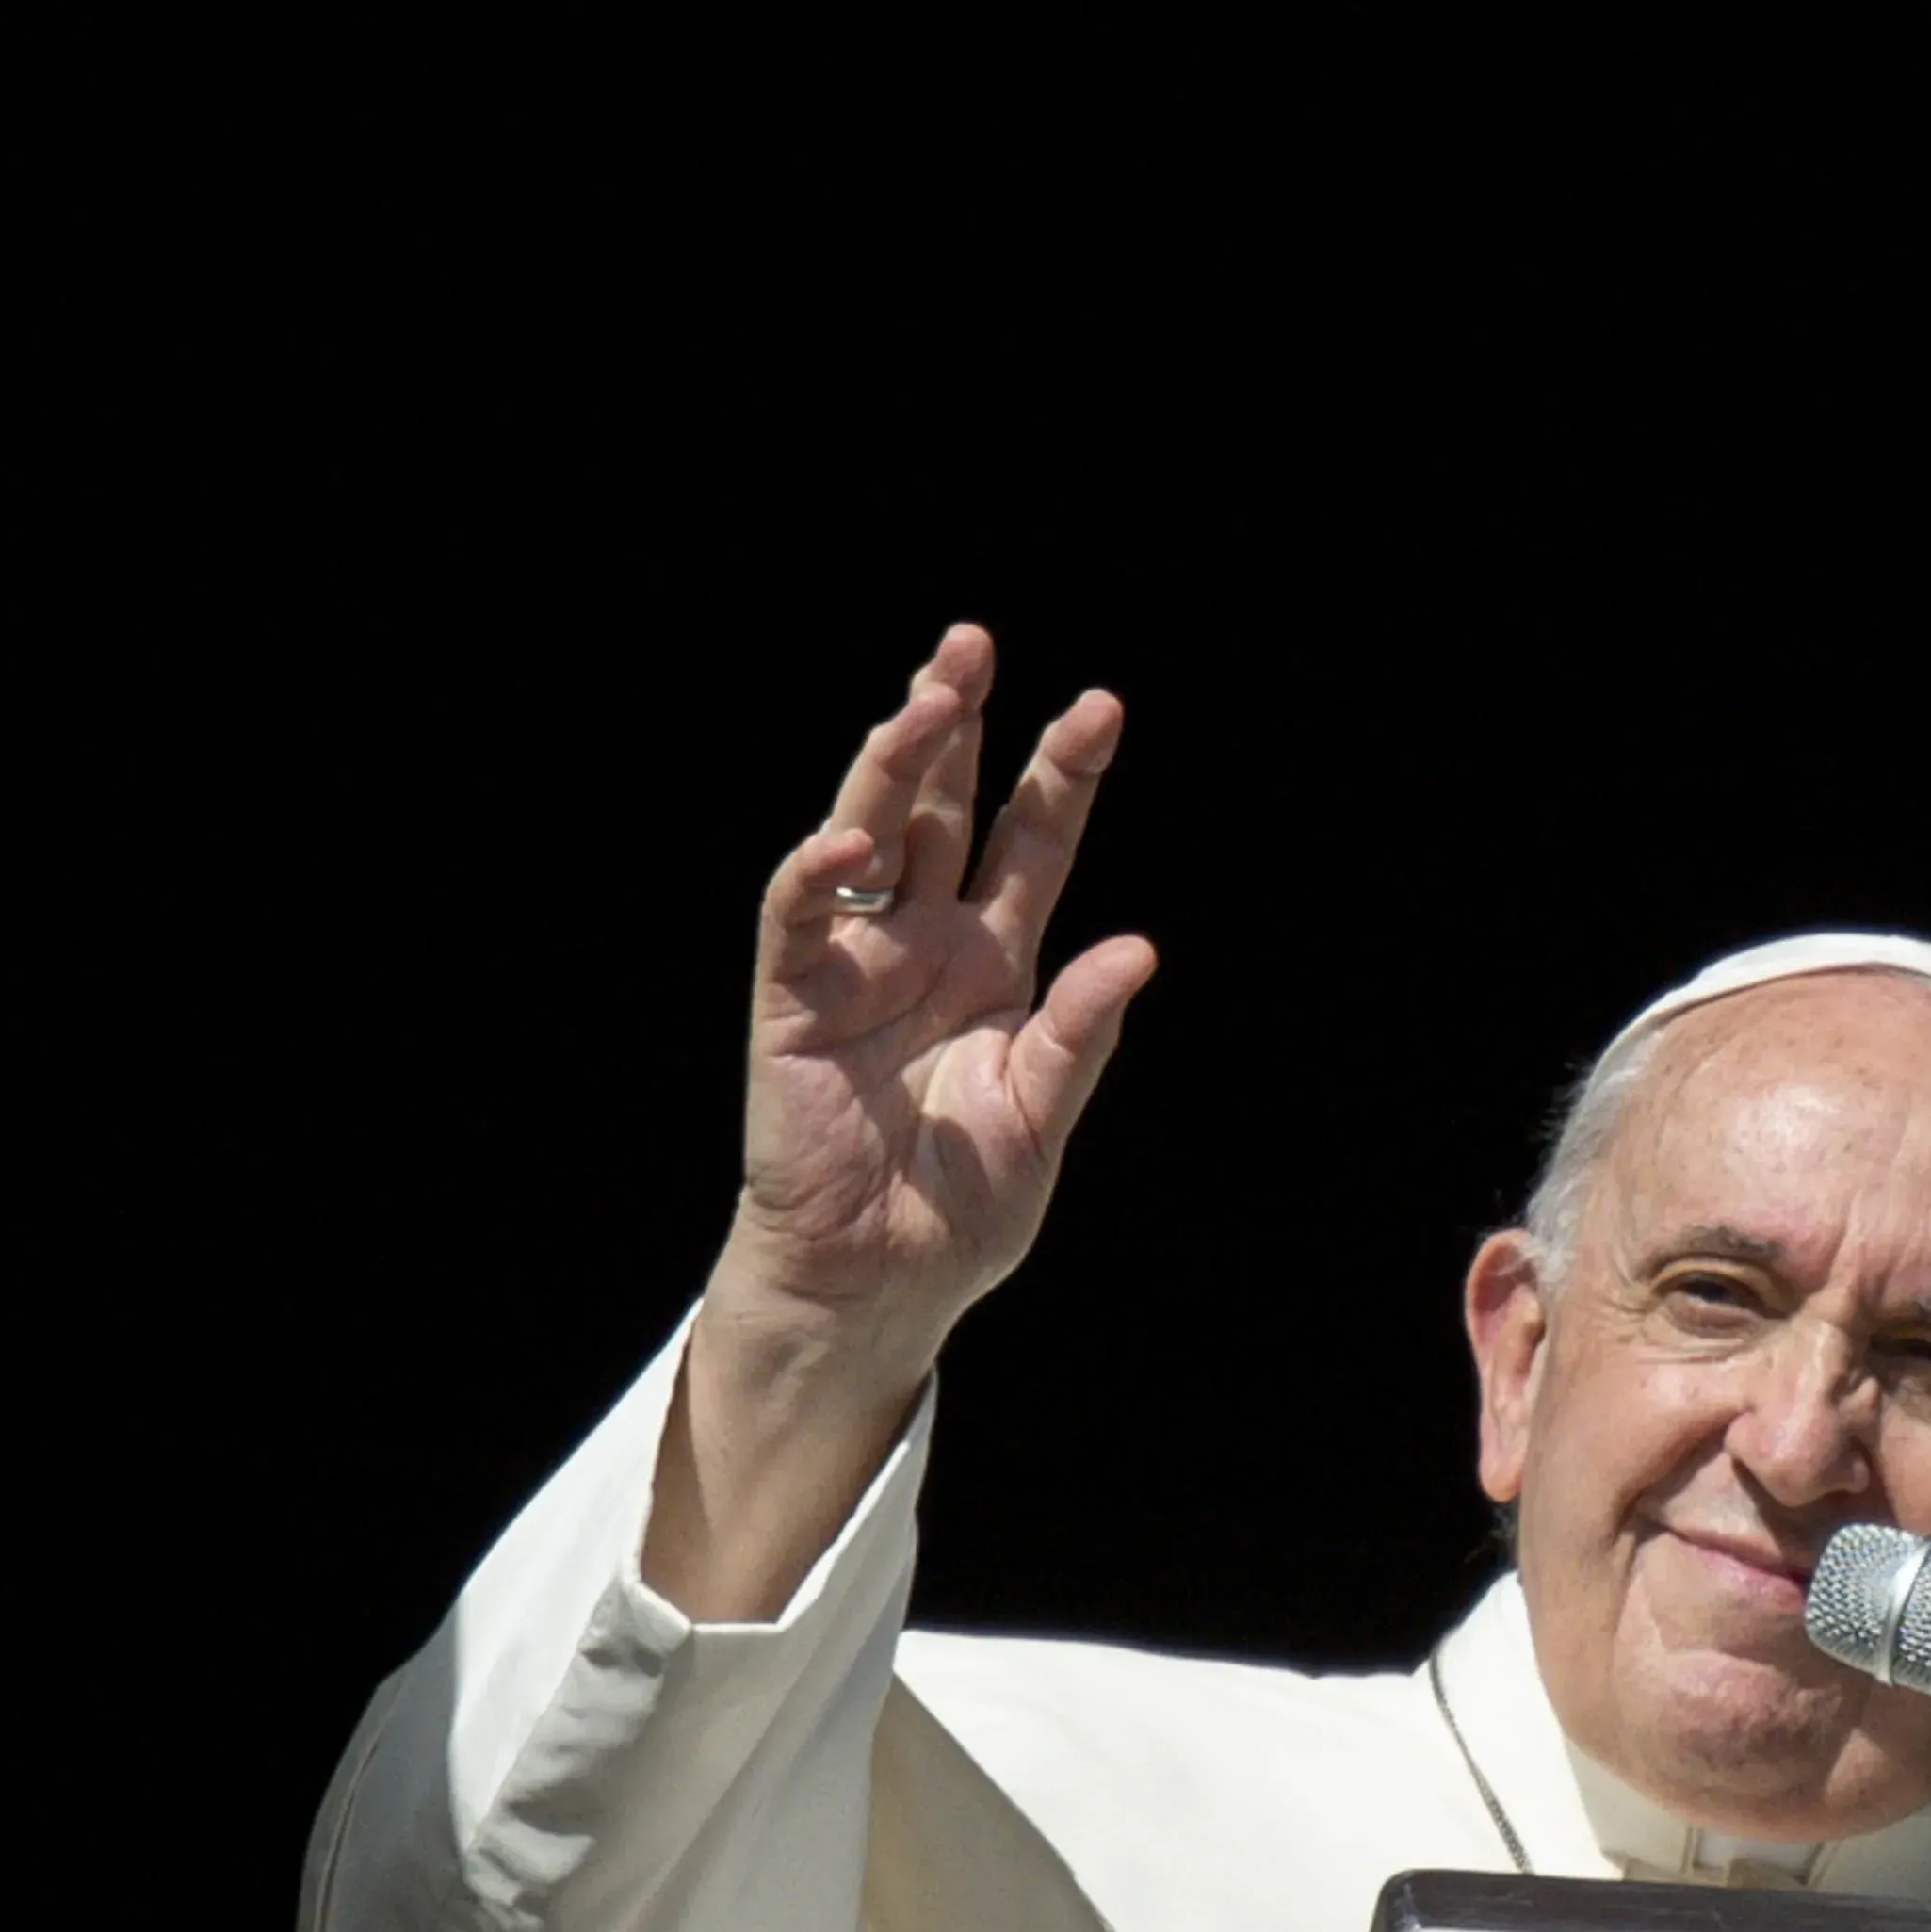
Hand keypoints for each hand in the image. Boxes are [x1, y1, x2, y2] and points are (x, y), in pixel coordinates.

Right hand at [647, 627, 1153, 1614]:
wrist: (876, 1288)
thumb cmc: (958, 1212)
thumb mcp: (1041, 1121)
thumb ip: (1081, 1038)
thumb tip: (1138, 950)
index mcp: (995, 965)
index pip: (1028, 843)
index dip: (1059, 776)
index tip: (1099, 708)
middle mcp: (923, 945)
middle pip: (940, 809)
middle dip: (958, 727)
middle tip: (973, 643)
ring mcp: (856, 966)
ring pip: (868, 836)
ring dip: (889, 764)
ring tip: (925, 696)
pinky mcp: (793, 1004)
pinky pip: (796, 919)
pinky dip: (815, 871)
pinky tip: (847, 831)